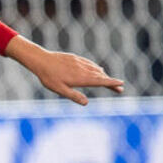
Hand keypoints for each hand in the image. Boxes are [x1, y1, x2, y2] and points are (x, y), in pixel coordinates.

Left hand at [7, 36, 123, 105]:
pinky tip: (97, 70)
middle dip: (110, 82)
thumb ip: (74, 96)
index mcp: (80, 78)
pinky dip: (96, 68)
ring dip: (104, 75)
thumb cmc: (49, 77)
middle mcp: (82, 69)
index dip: (111, 83)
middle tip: (120, 88)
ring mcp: (79, 62)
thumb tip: (86, 103)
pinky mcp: (75, 58)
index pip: (99, 81)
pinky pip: (89, 63)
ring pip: (95, 69)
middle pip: (101, 76)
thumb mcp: (60, 90)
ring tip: (109, 81)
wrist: (41, 60)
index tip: (121, 84)